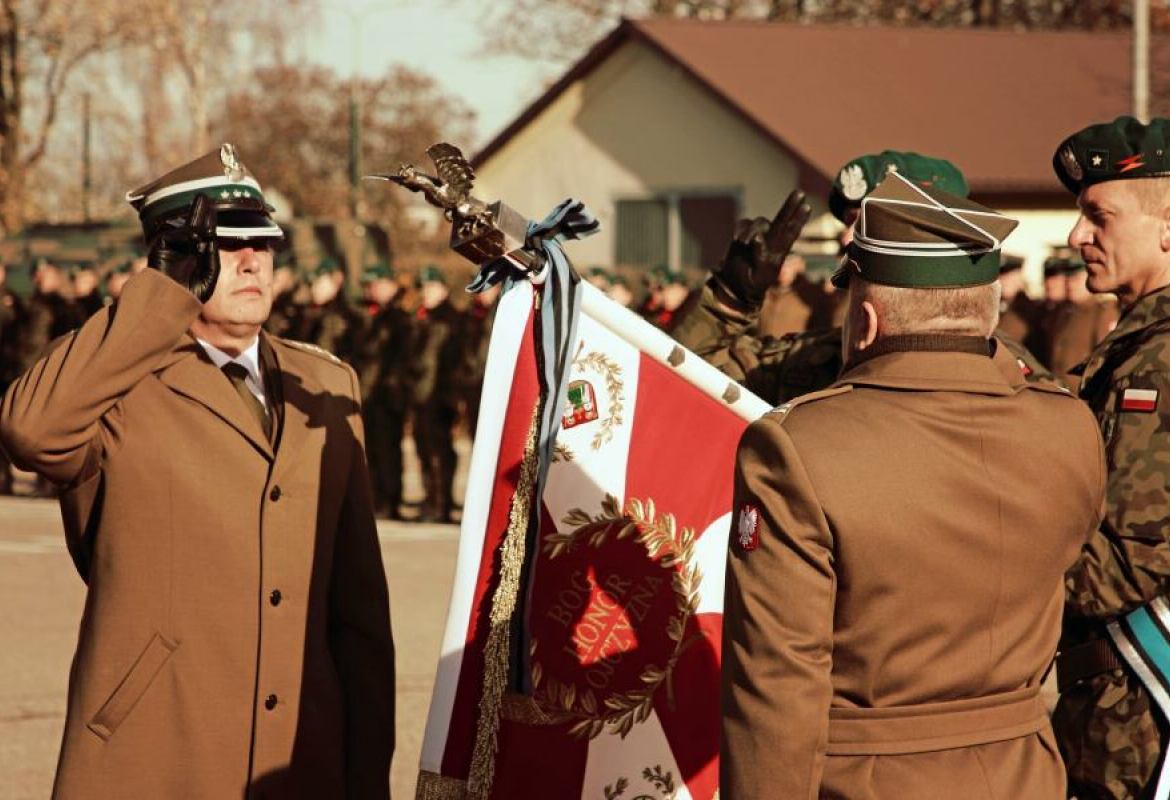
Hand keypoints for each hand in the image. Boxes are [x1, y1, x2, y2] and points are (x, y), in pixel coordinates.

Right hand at [147, 193, 219, 302]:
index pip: (203, 232)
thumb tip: (211, 234)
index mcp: (196, 252)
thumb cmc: (193, 291)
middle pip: (192, 225)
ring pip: (183, 228)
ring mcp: (171, 247)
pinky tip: (195, 233)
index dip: (208, 220)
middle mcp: (184, 247)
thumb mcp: (210, 271)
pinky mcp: (159, 249)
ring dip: (193, 217)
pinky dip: (183, 235)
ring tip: (203, 205)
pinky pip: (170, 237)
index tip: (215, 208)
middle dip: (199, 211)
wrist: (174, 303)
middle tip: (206, 197)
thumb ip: (211, 253)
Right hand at [713, 189, 810, 309]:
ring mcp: (758, 235)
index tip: (807, 208)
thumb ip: (760, 256)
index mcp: (779, 252)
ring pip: (759, 222)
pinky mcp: (744, 233)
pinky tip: (737, 240)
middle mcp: (771, 241)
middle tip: (799, 193)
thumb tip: (758, 238)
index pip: (791, 233)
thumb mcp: (758, 275)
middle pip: (783, 220)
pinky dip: (740, 229)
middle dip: (790, 206)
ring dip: (751, 230)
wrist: (735, 285)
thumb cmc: (751, 283)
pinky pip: (744, 223)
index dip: (799, 220)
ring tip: (743, 243)